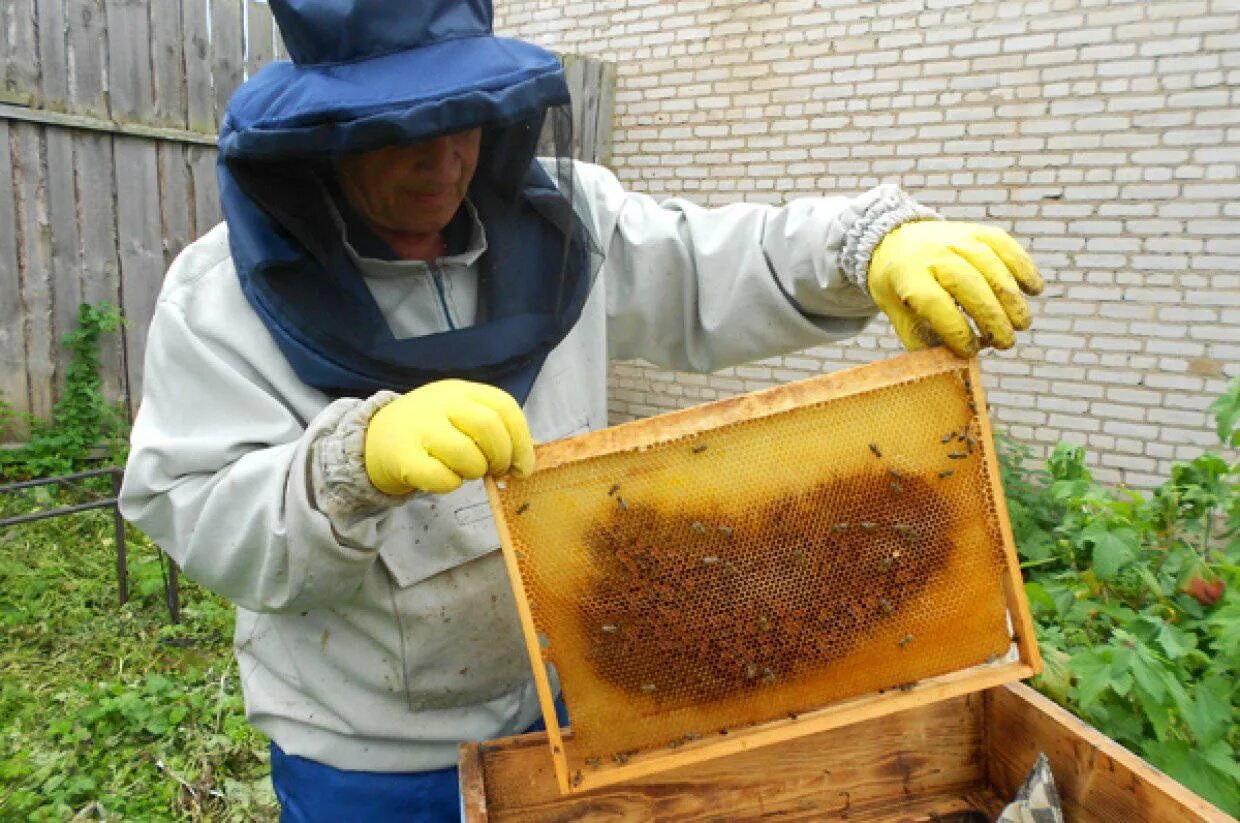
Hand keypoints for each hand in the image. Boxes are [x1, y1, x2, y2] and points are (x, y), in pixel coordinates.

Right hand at [364, 380, 534, 495]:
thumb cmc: (432, 428)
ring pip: (466, 454)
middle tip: (496, 471)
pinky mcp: (404, 457)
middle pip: (489, 427)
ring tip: (467, 471)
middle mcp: (441, 403)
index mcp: (462, 390)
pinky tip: (446, 480)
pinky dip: (452, 484)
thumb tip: (525, 461)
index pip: (504, 407)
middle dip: (501, 456)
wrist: (376, 436)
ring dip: (476, 471)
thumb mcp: (461, 415)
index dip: (521, 440)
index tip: (522, 466)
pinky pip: (441, 477)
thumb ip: (493, 430)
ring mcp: (420, 428)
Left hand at [867, 221, 1043, 356]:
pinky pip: (1005, 245)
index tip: (970, 350)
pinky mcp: (977, 230)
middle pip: (969, 284)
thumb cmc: (899, 285)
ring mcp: (957, 237)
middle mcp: (933, 252)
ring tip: (1021, 324)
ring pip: (991, 265)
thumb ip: (919, 338)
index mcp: (907, 274)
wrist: (895, 239)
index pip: (934, 302)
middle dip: (992, 317)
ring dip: (1012, 298)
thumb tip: (950, 365)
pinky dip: (1024, 267)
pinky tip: (1034, 289)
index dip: (955, 329)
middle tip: (1006, 343)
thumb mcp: (895, 310)